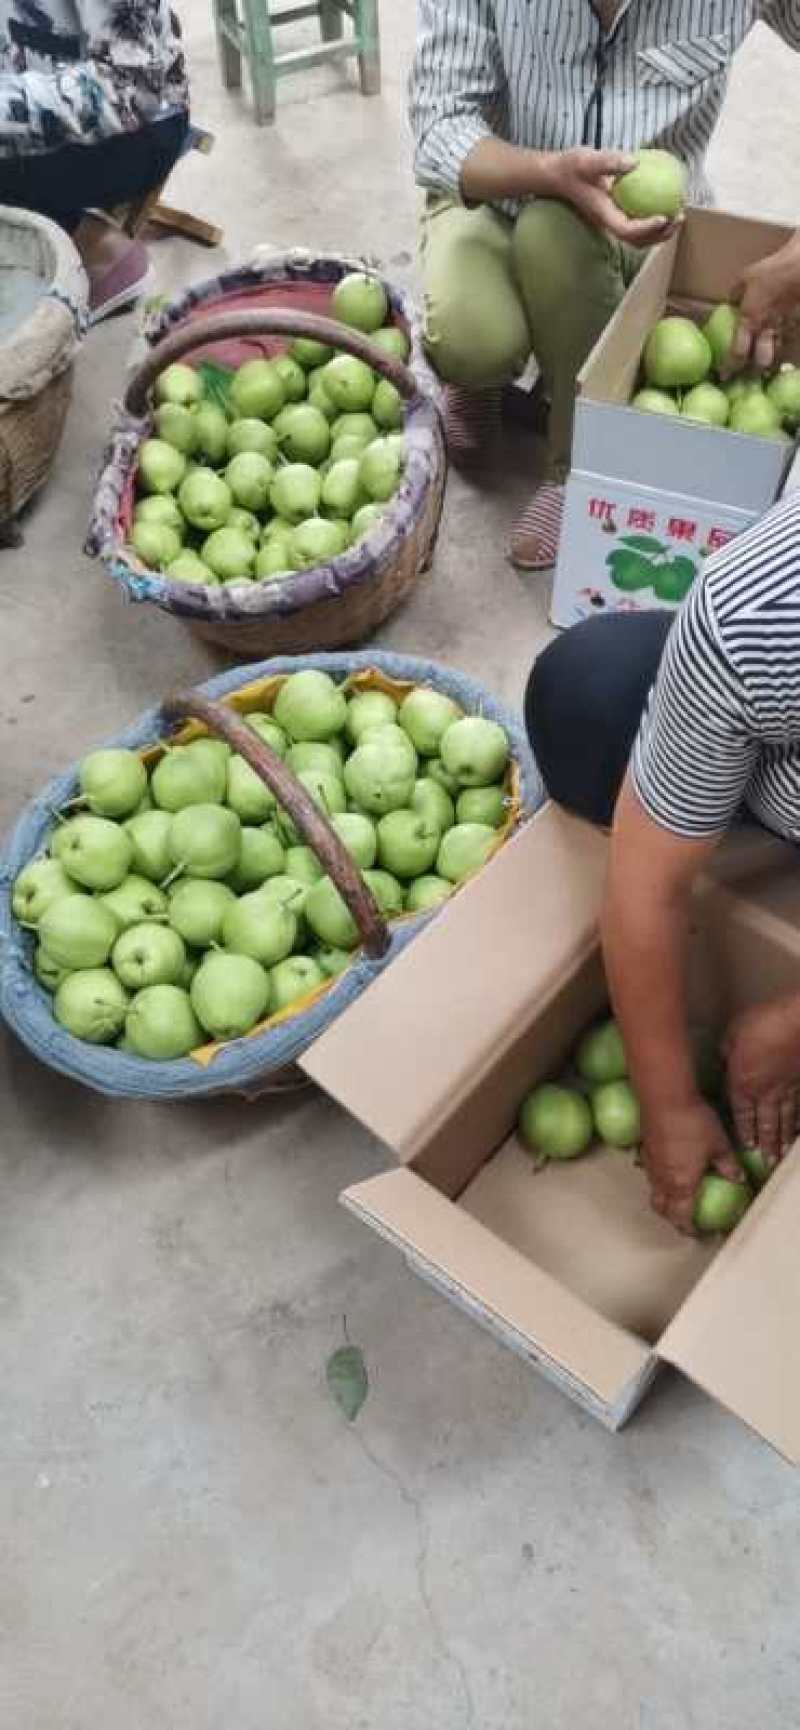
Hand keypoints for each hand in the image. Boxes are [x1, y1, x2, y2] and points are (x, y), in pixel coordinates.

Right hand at [541, 148, 678, 248]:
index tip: (663, 216)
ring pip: (640, 236)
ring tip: (678, 214)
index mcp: (603, 215)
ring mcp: (614, 220)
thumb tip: (635, 162)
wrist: (558, 175)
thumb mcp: (587, 159)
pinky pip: (639, 220)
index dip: (646, 229)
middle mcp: (610, 222)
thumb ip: (609, 161)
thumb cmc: (571, 167)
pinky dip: (655, 217)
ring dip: (661, 231)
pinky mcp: (618, 214)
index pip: (626, 230)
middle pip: (637, 241)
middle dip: (661, 234)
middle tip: (678, 216)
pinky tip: (667, 200)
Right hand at [642, 1096, 740, 1233]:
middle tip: (686, 1218)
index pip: (682, 1217)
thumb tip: (737, 1177)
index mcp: (680, 1185)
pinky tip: (667, 1165)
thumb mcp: (720, 1146)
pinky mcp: (644, 1148)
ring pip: (654, 1190)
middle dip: (672, 1217)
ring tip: (678, 1193)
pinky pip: (649, 1171)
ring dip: (665, 1197)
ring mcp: (649, 1163)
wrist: (665, 1097)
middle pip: (662, 1208)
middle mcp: (661, 1179)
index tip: (698, 1232)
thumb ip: (728, 1166)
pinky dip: (658, 1176)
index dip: (690, 1229)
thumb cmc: (694, 1124)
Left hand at [722, 994, 799, 1161]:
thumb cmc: (761, 1024)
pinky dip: (798, 1123)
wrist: (797, 1022)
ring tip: (782, 1157)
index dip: (745, 1131)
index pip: (742, 1115)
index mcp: (743, 1084)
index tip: (748, 1148)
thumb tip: (723, 1064)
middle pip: (765, 1124)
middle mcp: (766, 1093)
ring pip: (785, 1121)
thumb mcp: (731, 1037)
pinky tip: (797, 1132)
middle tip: (768, 1165)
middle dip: (766, 1146)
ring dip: (782, 1140)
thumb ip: (726, 1056)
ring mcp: (788, 1089)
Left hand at [728, 234, 799, 372]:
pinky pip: (789, 337)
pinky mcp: (797, 323)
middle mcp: (767, 330)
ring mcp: (785, 328)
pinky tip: (781, 338)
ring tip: (765, 356)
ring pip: (777, 351)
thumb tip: (731, 300)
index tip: (724, 376)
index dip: (730, 368)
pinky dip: (784, 340)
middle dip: (755, 369)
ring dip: (770, 355)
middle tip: (747, 371)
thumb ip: (737, 293)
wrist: (799, 269)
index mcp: (749, 321)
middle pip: (761, 361)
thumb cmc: (771, 271)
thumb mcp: (746, 278)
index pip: (737, 353)